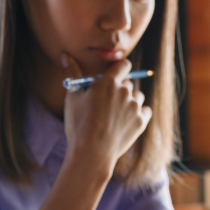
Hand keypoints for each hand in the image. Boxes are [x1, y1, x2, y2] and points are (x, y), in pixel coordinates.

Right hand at [61, 53, 151, 175]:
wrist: (91, 154)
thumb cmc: (79, 125)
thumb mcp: (72, 97)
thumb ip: (72, 72)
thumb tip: (65, 55)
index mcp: (108, 82)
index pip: (123, 65)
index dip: (118, 70)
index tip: (112, 78)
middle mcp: (125, 91)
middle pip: (128, 83)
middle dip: (119, 89)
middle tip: (106, 104)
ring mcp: (135, 106)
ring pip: (137, 97)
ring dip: (129, 102)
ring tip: (114, 116)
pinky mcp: (141, 121)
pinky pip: (144, 111)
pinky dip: (137, 114)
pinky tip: (124, 122)